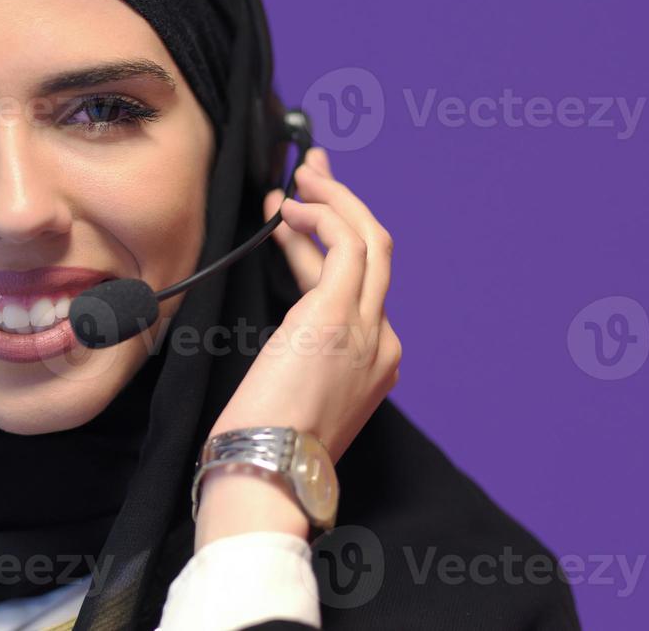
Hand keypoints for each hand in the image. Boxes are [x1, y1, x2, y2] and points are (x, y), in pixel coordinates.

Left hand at [208, 147, 400, 463]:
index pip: (355, 283)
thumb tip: (284, 316)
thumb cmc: (266, 444)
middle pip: (376, 252)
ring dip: (333, 200)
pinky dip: (321, 216)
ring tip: (298, 178)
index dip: (326, 240)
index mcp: (374, 362)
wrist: (268, 477)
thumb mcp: (291, 389)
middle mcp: (382, 342)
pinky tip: (288, 209)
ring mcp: (366, 328)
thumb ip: (301, 349)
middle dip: (345, 203)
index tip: (297, 216)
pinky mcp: (335, 316)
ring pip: (368, 240)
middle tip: (311, 171)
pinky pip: (344, 246)